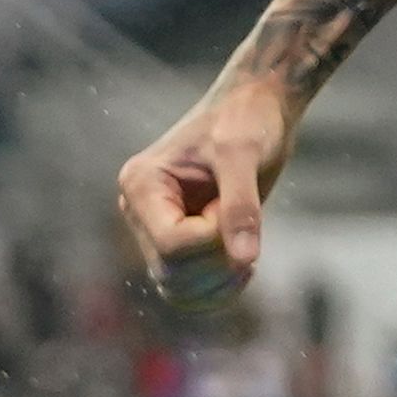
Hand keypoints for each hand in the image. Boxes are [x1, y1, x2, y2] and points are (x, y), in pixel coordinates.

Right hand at [115, 74, 296, 309]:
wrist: (257, 107)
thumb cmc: (247, 119)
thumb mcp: (245, 155)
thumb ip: (242, 206)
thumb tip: (245, 260)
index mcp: (141, 184)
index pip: (172, 244)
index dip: (214, 237)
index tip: (235, 202)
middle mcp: (140, 211)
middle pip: (172, 272)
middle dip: (219, 260)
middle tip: (246, 221)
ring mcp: (156, 229)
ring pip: (176, 289)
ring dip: (219, 282)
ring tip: (248, 246)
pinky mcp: (178, 242)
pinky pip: (186, 289)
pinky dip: (217, 289)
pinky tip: (244, 264)